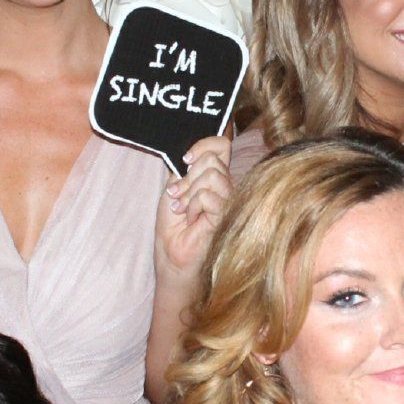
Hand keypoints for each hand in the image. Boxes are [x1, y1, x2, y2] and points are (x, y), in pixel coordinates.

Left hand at [156, 135, 233, 278]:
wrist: (173, 258)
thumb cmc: (174, 228)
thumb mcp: (175, 190)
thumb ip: (185, 170)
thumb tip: (192, 153)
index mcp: (216, 177)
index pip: (221, 145)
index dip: (203, 145)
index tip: (185, 160)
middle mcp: (227, 187)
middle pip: (213, 159)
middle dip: (188, 177)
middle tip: (178, 197)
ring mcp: (230, 201)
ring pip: (211, 175)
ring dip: (189, 194)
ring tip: (184, 211)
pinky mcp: (228, 215)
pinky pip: (207, 196)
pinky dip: (192, 206)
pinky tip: (191, 221)